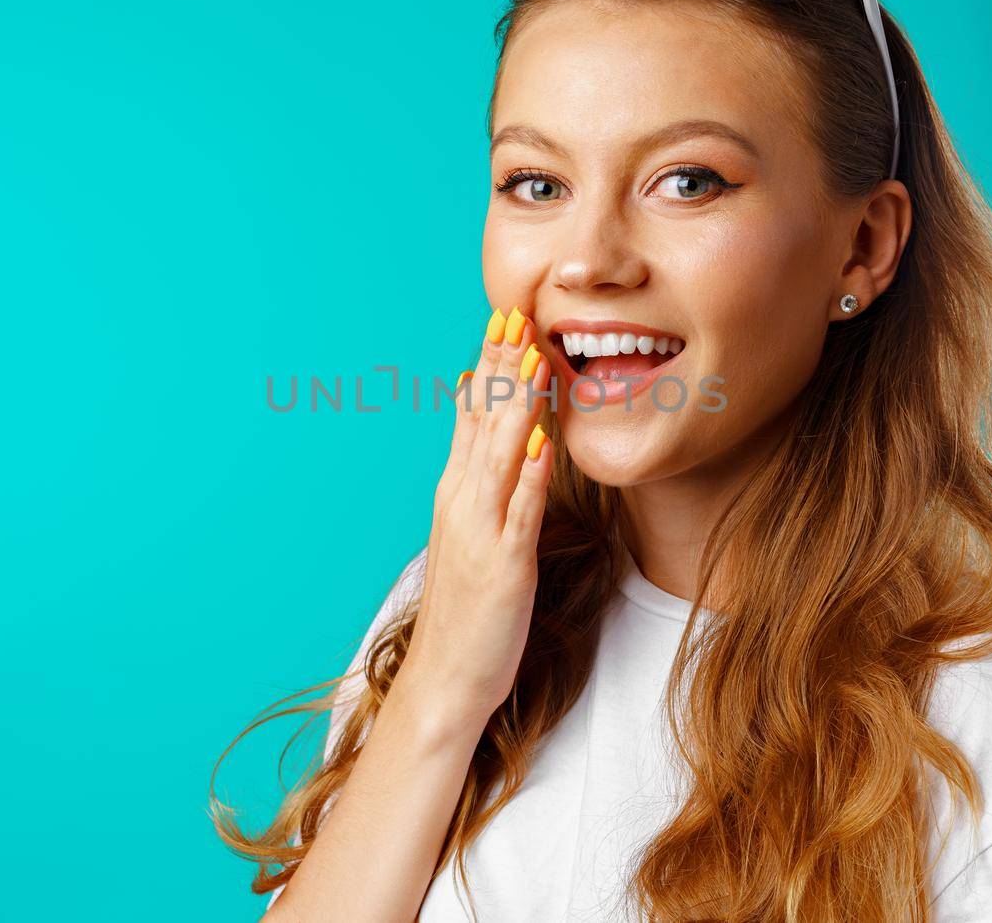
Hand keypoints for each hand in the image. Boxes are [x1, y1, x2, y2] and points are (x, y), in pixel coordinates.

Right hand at [400, 305, 555, 723]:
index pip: (473, 414)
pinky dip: (531, 476)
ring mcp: (481, 531)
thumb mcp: (471, 532)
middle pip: (484, 421)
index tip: (506, 319)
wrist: (445, 678)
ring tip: (535, 357)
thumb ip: (481, 480)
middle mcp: (463, 501)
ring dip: (518, 404)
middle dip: (502, 367)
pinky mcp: (504, 564)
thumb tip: (492, 427)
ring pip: (501, 455)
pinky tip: (545, 443)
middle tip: (516, 313)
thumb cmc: (467, 609)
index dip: (491, 365)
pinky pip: (520, 513)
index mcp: (457, 491)